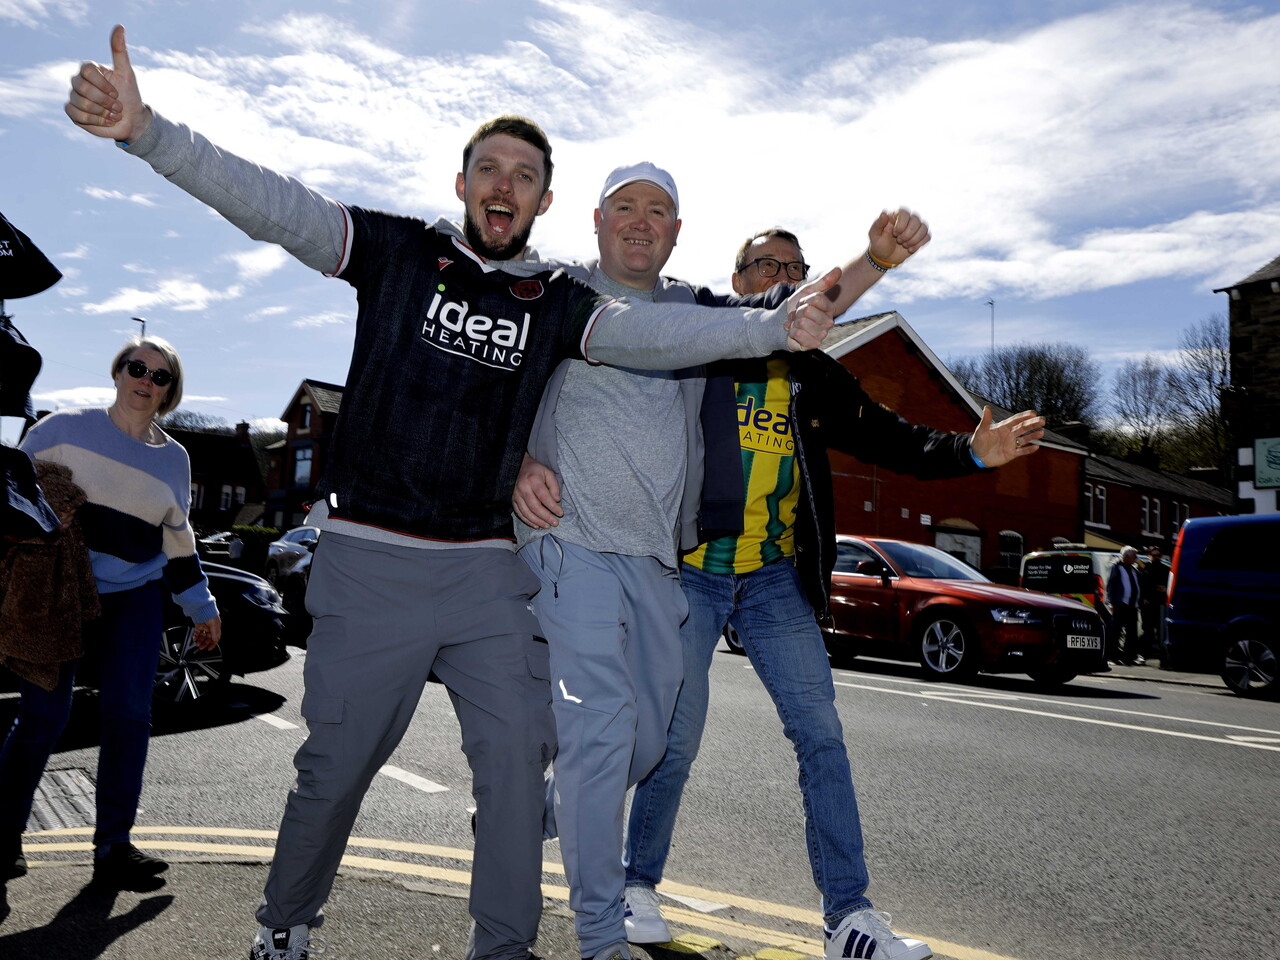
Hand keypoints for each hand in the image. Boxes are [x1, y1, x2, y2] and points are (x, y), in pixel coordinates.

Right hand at [65, 24, 150, 141]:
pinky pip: (75, 114)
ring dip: (101, 113)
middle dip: (104, 101)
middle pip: (82, 88)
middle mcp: (79, 82)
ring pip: (80, 102)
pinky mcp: (73, 112)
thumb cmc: (130, 97)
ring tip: (113, 115)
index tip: (116, 93)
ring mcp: (75, 96)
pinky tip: (104, 121)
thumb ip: (120, 52)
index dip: (102, 84)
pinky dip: (93, 120)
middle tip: (118, 107)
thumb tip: (120, 27)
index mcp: (90, 71)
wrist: (131, 122)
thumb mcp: (127, 74)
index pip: (86, 70)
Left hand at [193, 615, 221, 650]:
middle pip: (208, 638)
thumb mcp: (214, 625)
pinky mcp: (199, 625)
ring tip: (197, 644)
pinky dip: (195, 636)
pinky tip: (194, 639)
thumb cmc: (210, 614)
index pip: (215, 638)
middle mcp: (211, 628)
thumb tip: (215, 640)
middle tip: (201, 647)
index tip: (209, 648)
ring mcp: (204, 627)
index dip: (213, 644)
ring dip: (200, 641)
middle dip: (205, 643)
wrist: (202, 608)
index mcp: (216, 628)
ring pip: (202, 636)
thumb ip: (214, 633)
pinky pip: (197, 633)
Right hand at [512, 453, 561, 528]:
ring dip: (537, 521)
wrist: (520, 467)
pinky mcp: (513, 500)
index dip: (552, 506)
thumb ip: (554, 486)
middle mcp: (523, 488)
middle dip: (546, 517)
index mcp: (533, 480)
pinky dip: (528, 521)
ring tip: (547, 525)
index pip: (544, 496)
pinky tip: (536, 525)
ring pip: (526, 512)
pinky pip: (519, 513)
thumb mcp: (548, 473)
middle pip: (534, 506)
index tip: (560, 513)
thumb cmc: (537, 471)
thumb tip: (557, 500)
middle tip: (555, 523)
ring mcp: (516, 495)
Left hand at [783, 266, 839, 350]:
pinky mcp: (813, 344)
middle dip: (797, 312)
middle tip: (798, 315)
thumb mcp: (808, 292)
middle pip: (807, 310)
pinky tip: (794, 333)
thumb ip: (823, 281)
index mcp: (830, 308)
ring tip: (796, 324)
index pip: (816, 298)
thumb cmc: (796, 308)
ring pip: (802, 322)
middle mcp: (828, 322)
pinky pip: (798, 334)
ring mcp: (822, 334)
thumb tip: (838, 269)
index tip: (802, 304)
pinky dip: (792, 332)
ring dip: (794, 322)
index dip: (804, 300)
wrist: (783, 324)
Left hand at [867, 208, 930, 265]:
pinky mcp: (921, 237)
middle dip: (908, 234)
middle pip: (916, 220)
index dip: (901, 225)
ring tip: (904, 245)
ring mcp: (915, 228)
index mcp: (896, 216)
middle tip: (899, 241)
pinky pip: (927, 236)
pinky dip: (920, 244)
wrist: (885, 258)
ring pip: (924, 228)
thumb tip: (884, 212)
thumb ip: (878, 224)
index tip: (894, 234)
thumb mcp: (874, 235)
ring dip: (914, 240)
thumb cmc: (879, 244)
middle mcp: (908, 219)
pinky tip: (910, 249)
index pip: (905, 213)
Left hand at [969, 406, 1045, 466]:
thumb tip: (986, 407)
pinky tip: (1036, 446)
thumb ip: (986, 420)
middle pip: (1023, 428)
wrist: (976, 457)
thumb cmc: (978, 442)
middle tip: (1042, 420)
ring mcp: (1011, 444)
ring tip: (1041, 432)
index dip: (1024, 417)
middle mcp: (1009, 434)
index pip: (1016, 420)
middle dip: (1032, 424)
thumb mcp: (981, 431)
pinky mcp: (1011, 454)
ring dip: (1033, 436)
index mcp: (1003, 427)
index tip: (1033, 413)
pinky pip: (1022, 451)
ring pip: (1025, 439)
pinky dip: (1029, 450)